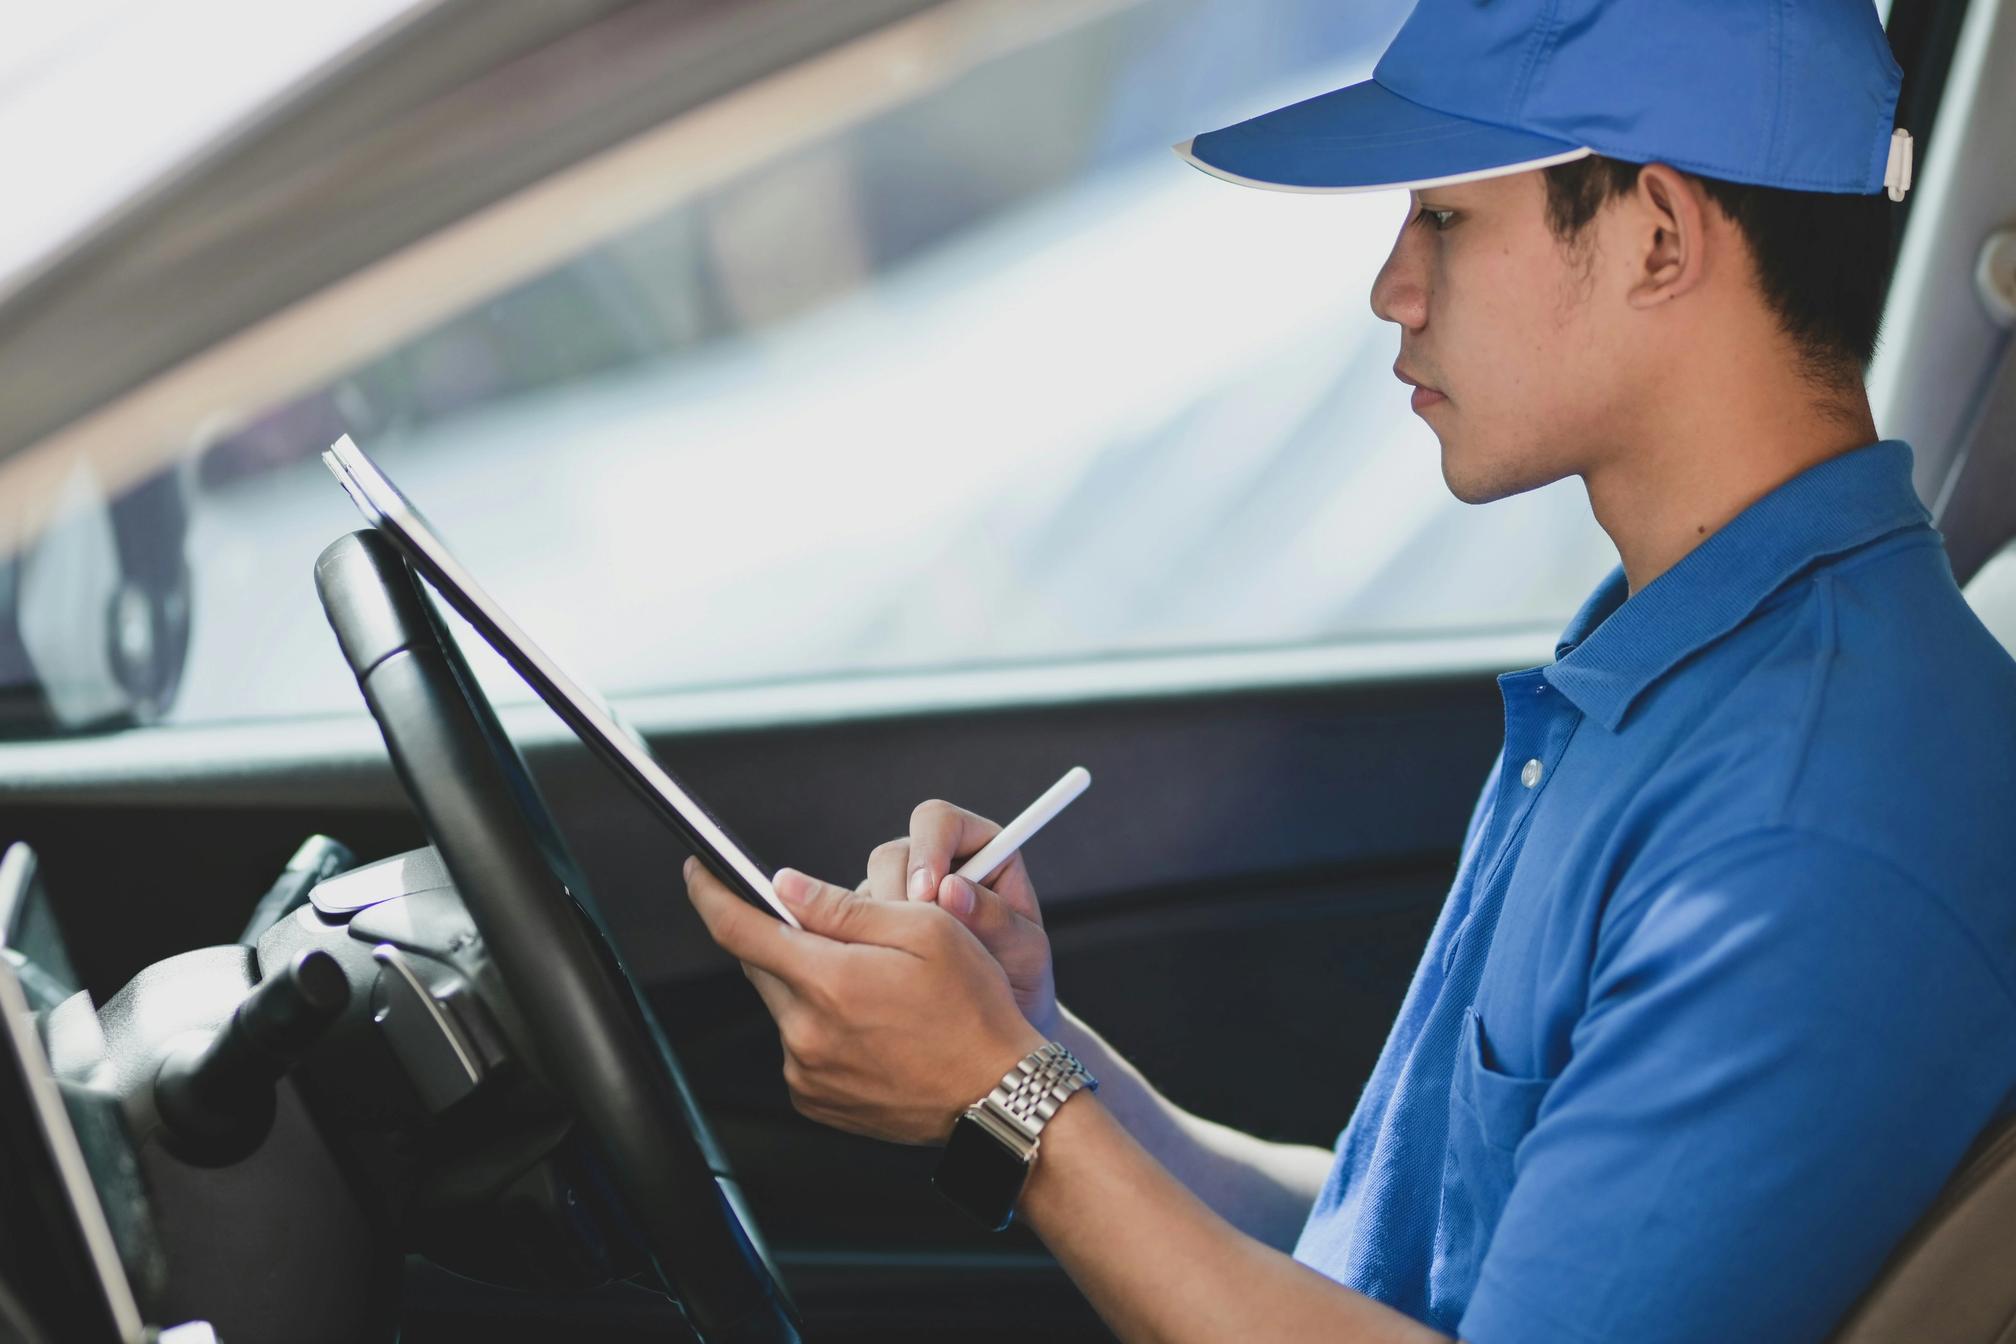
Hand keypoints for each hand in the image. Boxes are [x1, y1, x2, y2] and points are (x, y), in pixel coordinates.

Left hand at [686, 858, 1043, 1145]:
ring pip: (784, 1005)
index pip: (740, 929)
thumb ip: (844, 907)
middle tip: (839, 938)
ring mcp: (807, 1072)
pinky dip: (820, 1026)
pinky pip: (799, 1046)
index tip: (698, 872)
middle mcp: (806, 1032)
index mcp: (830, 982)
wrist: (996, 1094)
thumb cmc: (973, 1009)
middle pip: (762, 965)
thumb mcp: (925, 931)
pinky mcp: (815, 1099)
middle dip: (785, 940)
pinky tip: (870, 1027)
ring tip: (873, 992)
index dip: (711, 893)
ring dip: (809, 986)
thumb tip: (784, 887)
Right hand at [857, 799, 1058, 1035]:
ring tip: (910, 965)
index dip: (929, 848)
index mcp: (978, 849)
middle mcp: (934, 863)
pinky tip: (888, 975)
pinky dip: (866, 946)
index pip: (940, 821)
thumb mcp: (1023, 950)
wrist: (997, 1023)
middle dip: (896, 894)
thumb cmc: (1021, 976)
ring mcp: (899, 894)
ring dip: (881, 926)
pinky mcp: (875, 926)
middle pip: (892, 853)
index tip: (928, 891)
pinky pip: (852, 926)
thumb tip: (953, 890)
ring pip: (867, 890)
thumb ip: (995, 918)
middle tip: (910, 936)